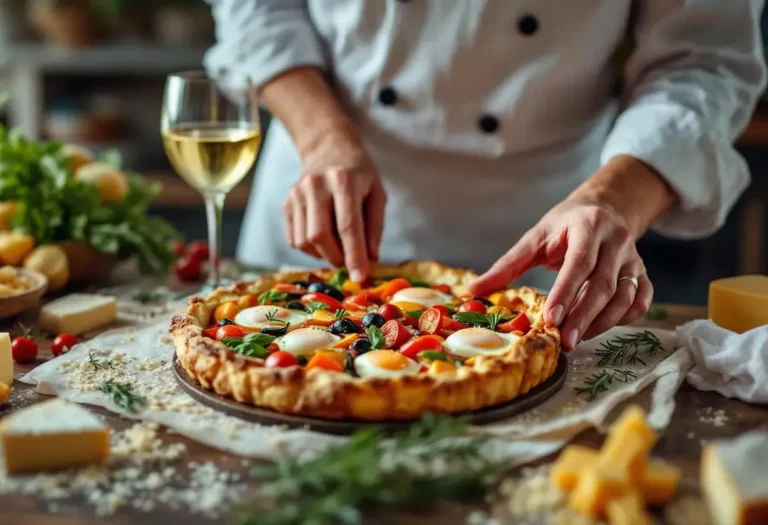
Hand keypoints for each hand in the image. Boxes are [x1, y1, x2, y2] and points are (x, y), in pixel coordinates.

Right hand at [282, 130, 386, 280]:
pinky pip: (294, 239)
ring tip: (338, 246)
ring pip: (304, 241)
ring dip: (323, 255)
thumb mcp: (377, 193)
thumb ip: (374, 227)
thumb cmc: (359, 173)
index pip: (348, 226)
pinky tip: (324, 238)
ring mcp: (296, 194)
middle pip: (320, 235)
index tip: (360, 278)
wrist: (327, 147)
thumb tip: (369, 259)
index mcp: (343, 180)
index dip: (354, 255)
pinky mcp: (286, 203)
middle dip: (336, 257)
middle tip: (349, 262)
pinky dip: (310, 249)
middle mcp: (315, 185)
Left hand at [469, 199, 651, 348]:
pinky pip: (640, 300)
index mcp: (588, 227)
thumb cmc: (565, 225)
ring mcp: (633, 258)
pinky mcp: (643, 273)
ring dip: (602, 322)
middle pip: (604, 284)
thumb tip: (473, 289)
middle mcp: (616, 242)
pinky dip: (624, 318)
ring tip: (577, 338)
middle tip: (565, 341)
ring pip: (625, 296)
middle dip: (584, 316)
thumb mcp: (535, 237)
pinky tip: (600, 327)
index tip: (551, 319)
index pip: (578, 264)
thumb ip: (507, 265)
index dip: (565, 293)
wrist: (604, 208)